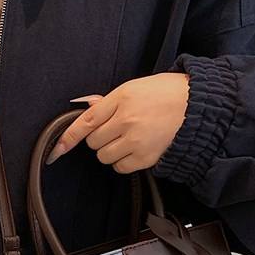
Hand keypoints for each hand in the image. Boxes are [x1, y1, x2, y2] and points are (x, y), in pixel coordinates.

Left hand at [46, 72, 189, 172]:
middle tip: (116, 129)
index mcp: (121, 98)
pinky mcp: (146, 157)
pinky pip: (120, 167)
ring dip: (110, 151)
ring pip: (104, 156)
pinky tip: (135, 150)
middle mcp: (126, 120)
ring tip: (128, 139)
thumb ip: (108, 102)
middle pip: (94, 142)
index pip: (86, 121)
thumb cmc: (166, 93)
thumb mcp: (134, 88)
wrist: (198, 106)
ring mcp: (136, 140)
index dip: (68, 138)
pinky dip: (123, 162)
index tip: (56, 150)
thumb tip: (86, 108)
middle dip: (100, 138)